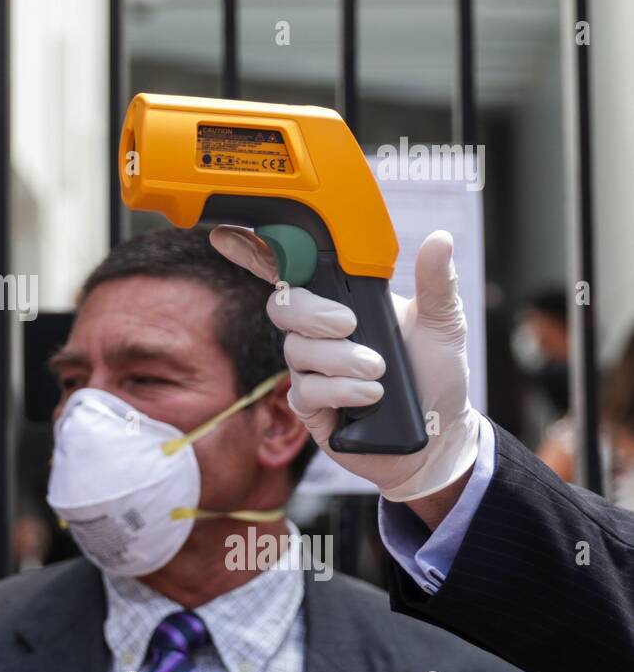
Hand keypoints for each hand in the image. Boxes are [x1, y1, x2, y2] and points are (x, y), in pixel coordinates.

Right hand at [210, 226, 479, 502]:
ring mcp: (310, 369)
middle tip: (348, 325)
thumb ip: (436, 283)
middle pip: (283, 307)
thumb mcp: (443, 325)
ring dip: (339, 359)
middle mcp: (319, 332)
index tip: (227, 235)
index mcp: (344, 302)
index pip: (295, 271)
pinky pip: (306, 390)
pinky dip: (340, 390)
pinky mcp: (310, 406)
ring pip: (297, 351)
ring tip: (378, 371)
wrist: (438, 436)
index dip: (257, 251)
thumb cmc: (436, 376)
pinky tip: (369, 395)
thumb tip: (440, 239)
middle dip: (312, 314)